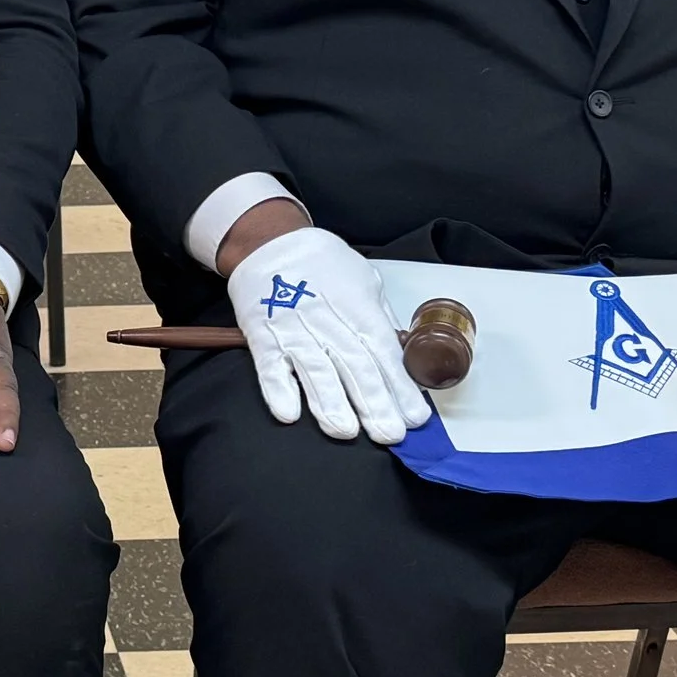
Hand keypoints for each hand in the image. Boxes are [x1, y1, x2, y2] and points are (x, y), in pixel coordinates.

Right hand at [227, 225, 430, 445]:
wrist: (270, 242)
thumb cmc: (322, 263)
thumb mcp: (363, 279)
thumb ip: (380, 318)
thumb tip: (402, 353)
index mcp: (356, 304)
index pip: (383, 350)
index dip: (399, 384)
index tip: (414, 415)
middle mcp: (325, 317)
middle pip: (353, 364)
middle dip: (373, 402)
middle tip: (390, 434)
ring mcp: (291, 327)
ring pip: (314, 368)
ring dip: (330, 402)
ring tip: (346, 431)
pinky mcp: (262, 335)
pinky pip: (269, 365)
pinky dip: (278, 389)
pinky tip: (290, 413)